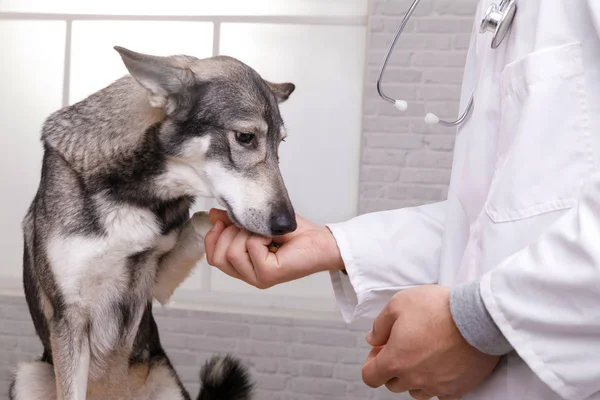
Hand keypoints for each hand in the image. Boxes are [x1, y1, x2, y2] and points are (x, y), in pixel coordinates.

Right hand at [204, 208, 343, 288]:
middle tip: (249, 225)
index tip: (221, 221)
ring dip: (246, 233)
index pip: (213, 258)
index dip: (212, 238)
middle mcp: (249, 275)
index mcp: (244, 266)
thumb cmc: (295, 234)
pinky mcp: (267, 274)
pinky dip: (260, 236)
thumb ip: (235, 222)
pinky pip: (250, 248)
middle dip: (228, 233)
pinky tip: (274, 239)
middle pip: (217, 258)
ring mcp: (258, 278)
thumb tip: (214, 214)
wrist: (321, 241)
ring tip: (264, 232)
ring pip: (231, 252)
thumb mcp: (258, 223)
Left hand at [362, 285, 499, 398]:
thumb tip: (373, 339)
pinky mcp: (458, 388)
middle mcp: (414, 378)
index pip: (369, 377)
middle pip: (393, 384)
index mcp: (395, 360)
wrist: (479, 316)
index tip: (381, 349)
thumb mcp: (399, 303)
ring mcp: (437, 386)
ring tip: (424, 355)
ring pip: (416, 390)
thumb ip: (380, 324)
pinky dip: (437, 382)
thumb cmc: (438, 308)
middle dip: (392, 367)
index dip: (371, 363)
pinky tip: (441, 364)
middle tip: (403, 347)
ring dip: (414, 376)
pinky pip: (440, 394)